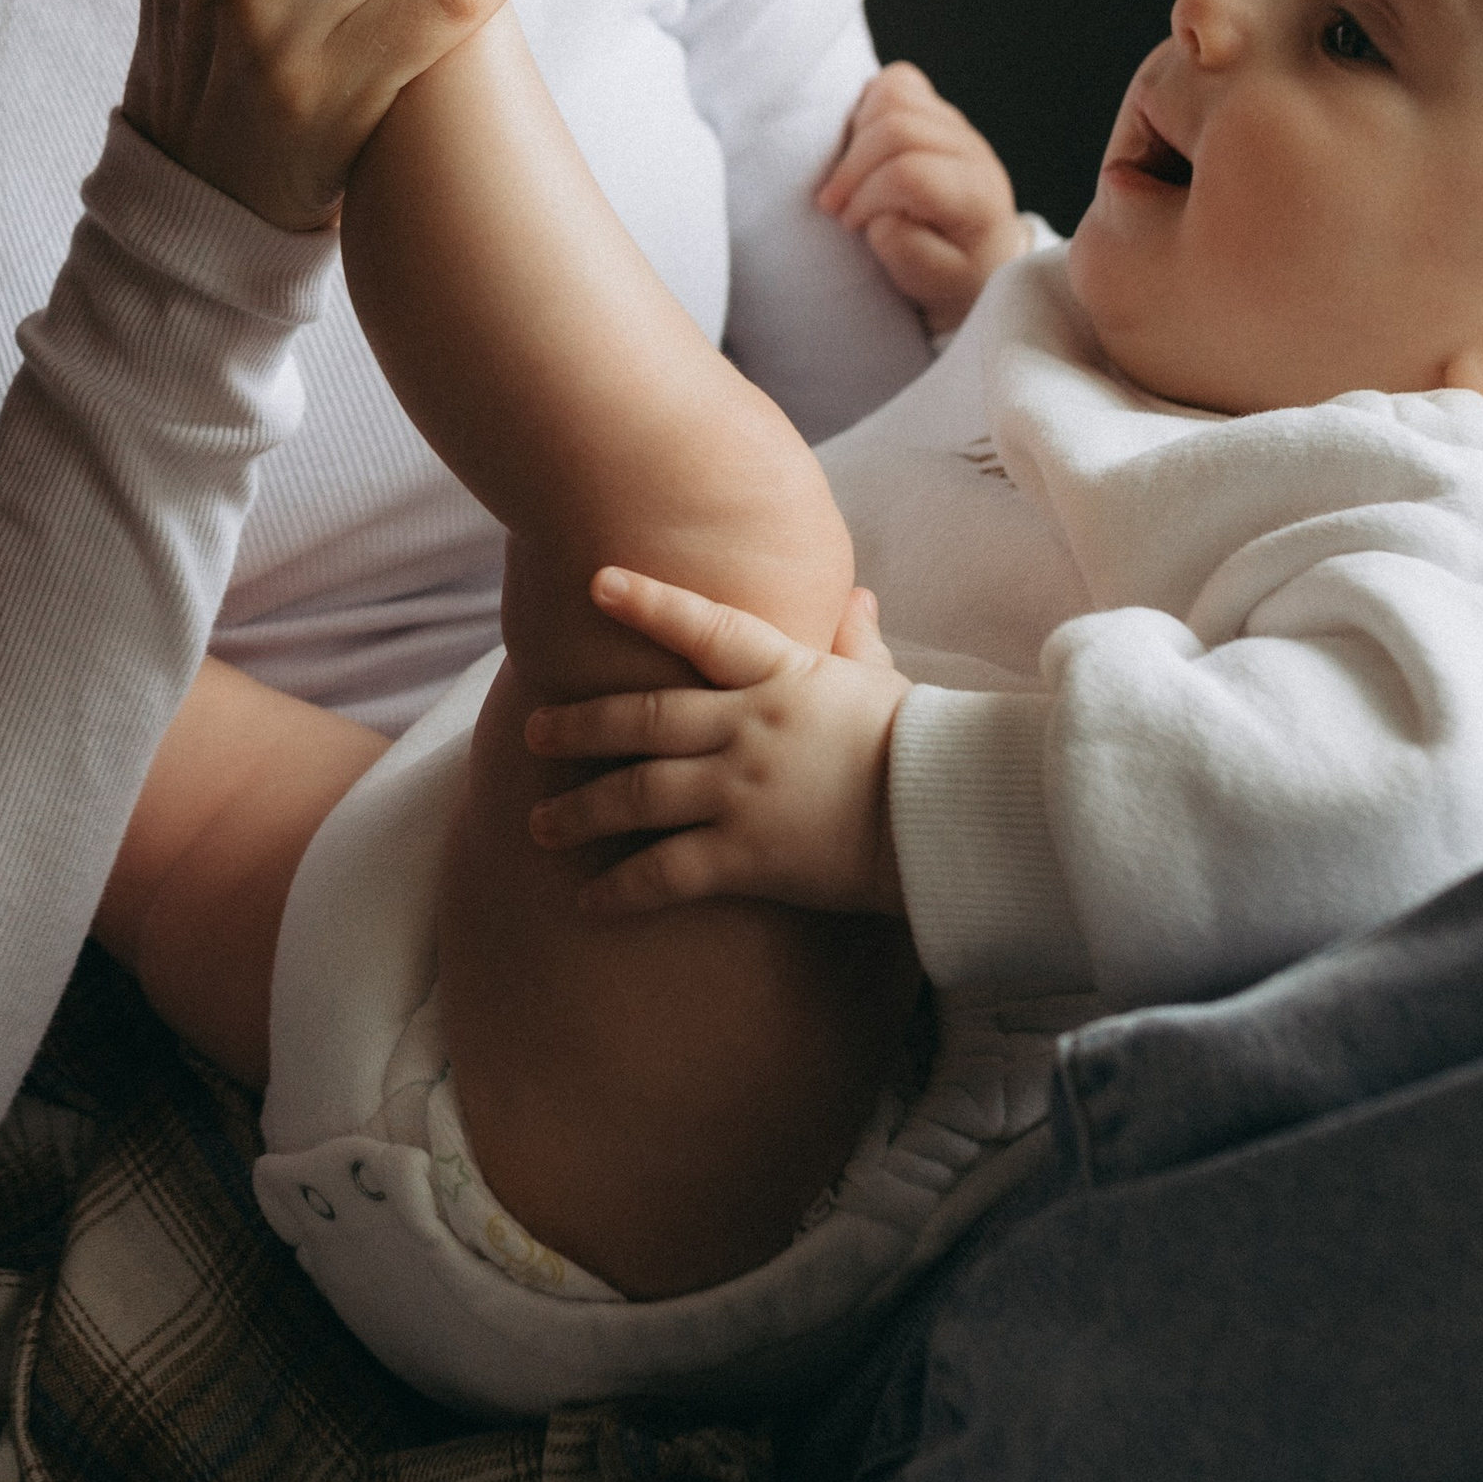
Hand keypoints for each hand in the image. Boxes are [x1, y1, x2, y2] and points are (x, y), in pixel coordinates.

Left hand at [522, 570, 907, 917]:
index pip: (705, 628)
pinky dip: (620, 888)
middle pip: (641, 720)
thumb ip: (856, 642)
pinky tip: (587, 900)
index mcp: (782, 676)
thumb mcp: (886, 684)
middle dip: (579, 726)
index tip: (597, 582)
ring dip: (580, 810)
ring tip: (540, 824)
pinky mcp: (747, 856)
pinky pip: (665, 873)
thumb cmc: (924, 748)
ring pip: (636, 795)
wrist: (950, 821)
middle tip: (532, 734)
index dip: (649, 603)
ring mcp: (741, 791)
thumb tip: (856, 596)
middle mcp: (748, 727)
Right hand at [815, 61, 1025, 329]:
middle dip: (852, 167)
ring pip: (895, 96)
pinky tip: (860, 145)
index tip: (851, 226)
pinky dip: (867, 107)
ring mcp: (953, 125)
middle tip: (836, 205)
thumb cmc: (955, 271)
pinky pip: (895, 83)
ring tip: (849, 174)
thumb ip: (909, 253)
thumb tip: (881, 216)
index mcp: (974, 194)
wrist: (981, 254)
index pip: (910, 174)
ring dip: (856, 134)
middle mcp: (969, 149)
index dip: (867, 198)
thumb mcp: (937, 284)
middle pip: (898, 128)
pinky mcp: (935, 111)